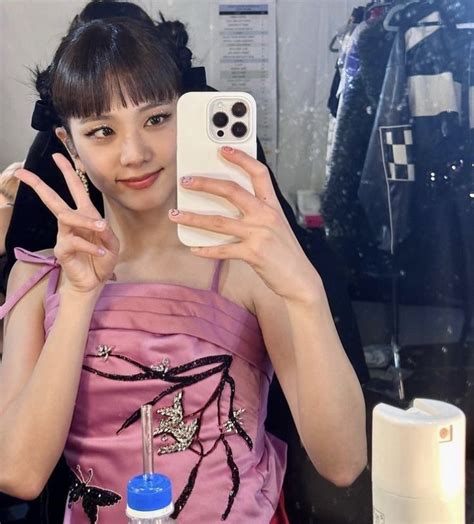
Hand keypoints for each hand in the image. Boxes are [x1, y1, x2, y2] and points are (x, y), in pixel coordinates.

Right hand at [15, 154, 118, 293]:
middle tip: (22, 172)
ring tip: (101, 228)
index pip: (76, 190)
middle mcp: (71, 223)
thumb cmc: (102, 259)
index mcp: (85, 215)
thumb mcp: (111, 244)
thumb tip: (98, 224)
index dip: (68, 172)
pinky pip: (75, 242)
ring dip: (86, 222)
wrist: (95, 282)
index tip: (57, 156)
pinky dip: (91, 246)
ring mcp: (64, 235)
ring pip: (68, 218)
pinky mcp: (62, 250)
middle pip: (54, 200)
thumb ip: (106, 232)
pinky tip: (100, 253)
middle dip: (39, 184)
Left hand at [168, 147, 318, 301]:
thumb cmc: (286, 252)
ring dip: (193, 217)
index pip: (259, 173)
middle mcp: (266, 216)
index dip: (241, 158)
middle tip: (186, 181)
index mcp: (273, 206)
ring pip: (219, 221)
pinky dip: (206, 250)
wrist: (300, 279)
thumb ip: (258, 214)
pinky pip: (223, 250)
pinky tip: (194, 248)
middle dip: (206, 183)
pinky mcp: (253, 253)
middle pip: (232, 191)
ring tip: (176, 214)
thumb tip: (227, 207)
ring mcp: (259, 234)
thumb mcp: (277, 226)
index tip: (224, 149)